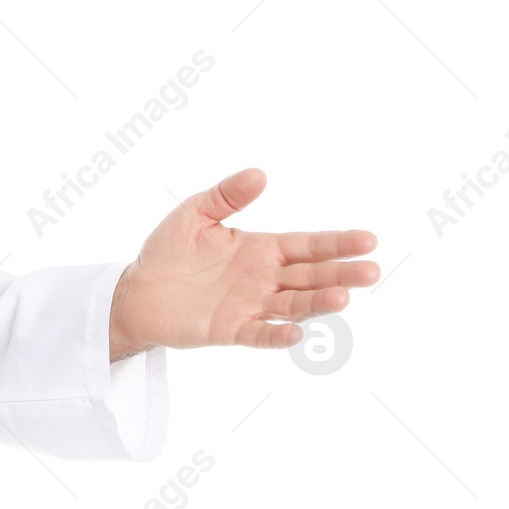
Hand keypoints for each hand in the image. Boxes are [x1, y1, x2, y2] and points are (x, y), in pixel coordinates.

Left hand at [109, 168, 379, 360]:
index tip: (368, 240)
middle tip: (372, 271)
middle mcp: (263, 279)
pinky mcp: (230, 329)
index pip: (307, 245)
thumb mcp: (194, 214)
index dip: (337, 243)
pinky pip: (259, 334)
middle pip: (310, 276)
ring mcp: (250, 305)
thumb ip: (227, 196)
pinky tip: (296, 332)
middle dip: (341, 273)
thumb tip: (259, 173)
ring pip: (293, 305)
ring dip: (317, 303)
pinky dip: (277, 334)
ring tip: (342, 298)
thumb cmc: (167, 251)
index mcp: (260, 249)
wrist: (137, 291)